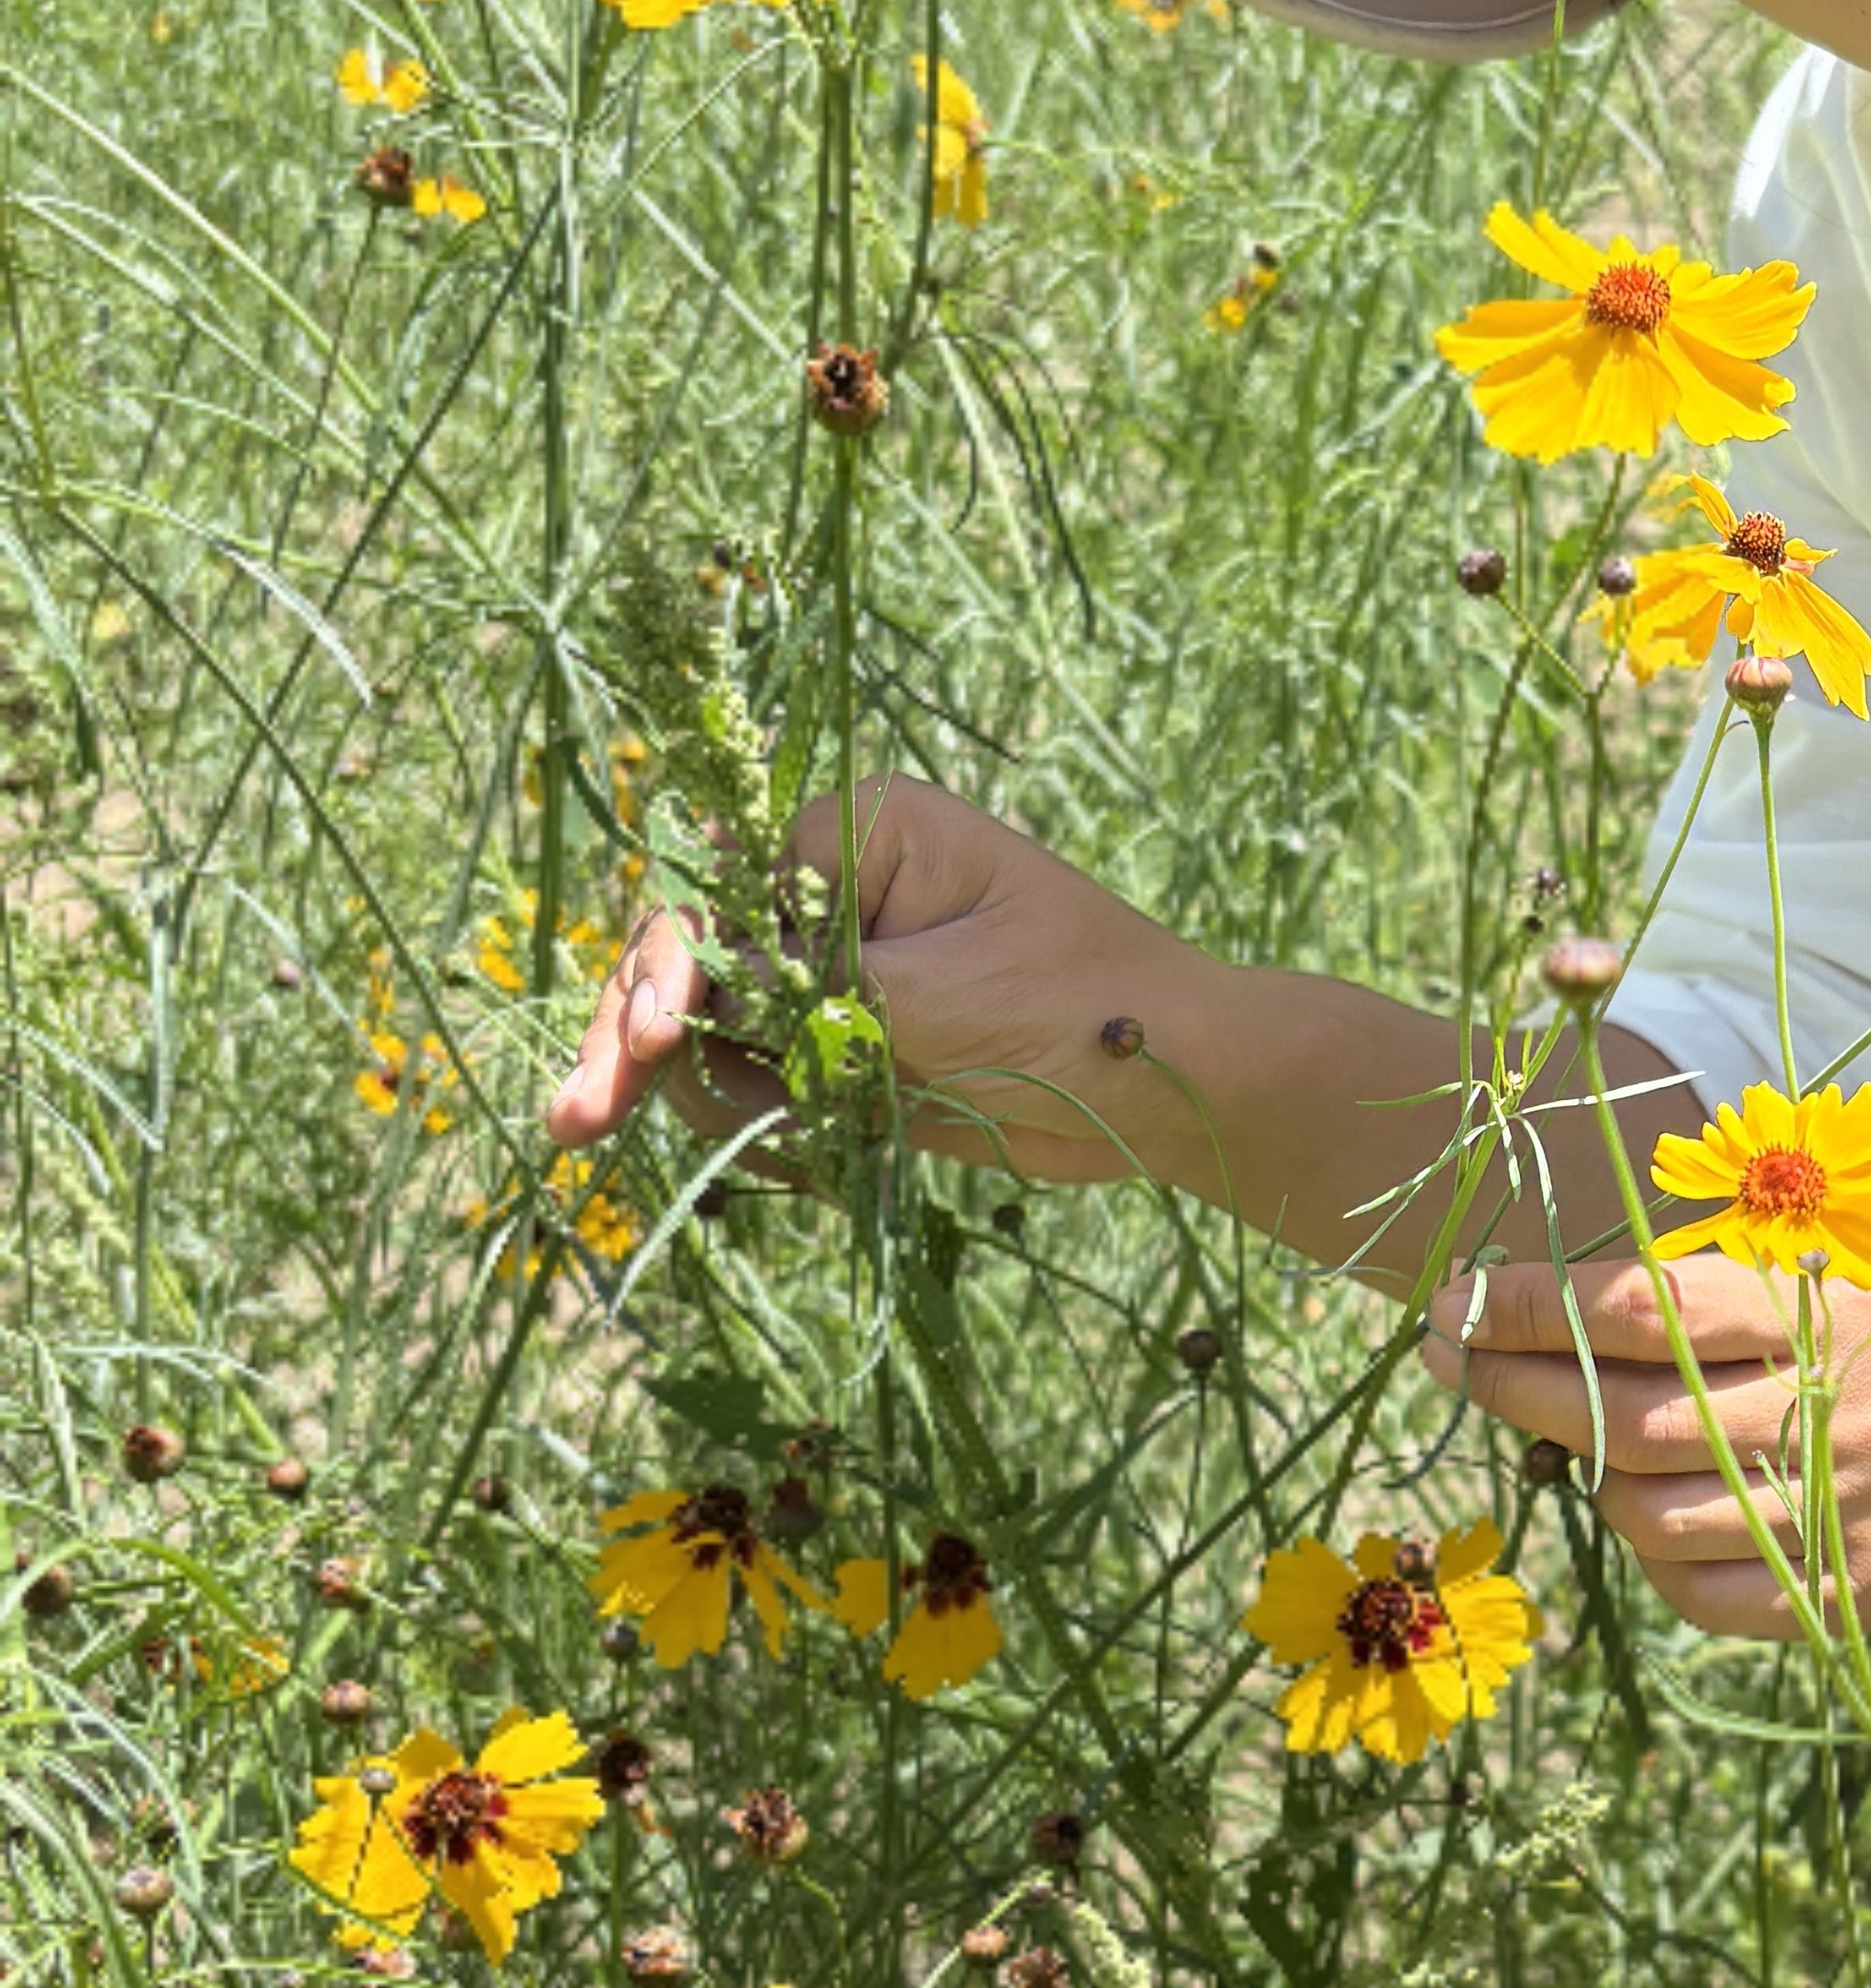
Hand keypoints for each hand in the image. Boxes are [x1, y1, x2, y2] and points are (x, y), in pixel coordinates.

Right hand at [545, 776, 1203, 1181]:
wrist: (1176, 1088)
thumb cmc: (1086, 1011)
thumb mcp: (940, 998)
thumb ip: (810, 999)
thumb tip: (689, 1000)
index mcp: (862, 833)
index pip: (722, 892)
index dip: (669, 969)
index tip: (646, 1043)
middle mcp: (835, 889)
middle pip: (689, 955)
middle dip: (632, 1037)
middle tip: (576, 1124)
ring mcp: (836, 970)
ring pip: (710, 1027)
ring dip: (698, 1089)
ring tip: (716, 1138)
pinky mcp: (846, 1043)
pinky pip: (760, 1080)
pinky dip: (756, 1119)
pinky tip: (796, 1155)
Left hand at [1424, 1243, 1870, 1636]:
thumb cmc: (1847, 1314)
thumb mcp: (1782, 1265)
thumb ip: (1666, 1291)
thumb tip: (1497, 1316)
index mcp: (1818, 1309)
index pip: (1647, 1310)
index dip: (1533, 1309)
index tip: (1452, 1303)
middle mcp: (1842, 1409)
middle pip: (1635, 1421)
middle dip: (1520, 1390)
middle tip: (1453, 1361)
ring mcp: (1852, 1510)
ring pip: (1654, 1517)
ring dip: (1586, 1476)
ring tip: (1573, 1437)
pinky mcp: (1858, 1590)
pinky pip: (1704, 1595)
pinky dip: (1655, 1555)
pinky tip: (1653, 1508)